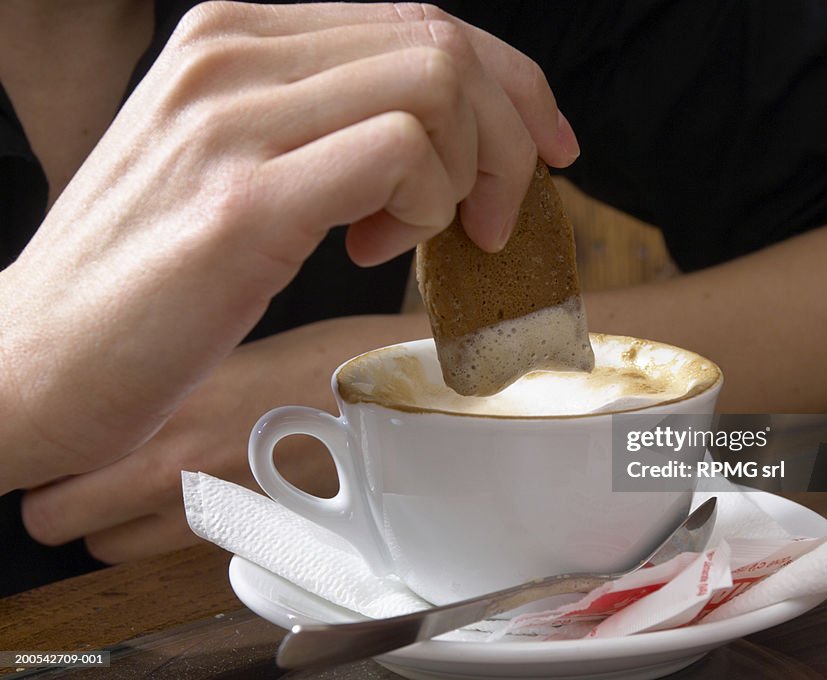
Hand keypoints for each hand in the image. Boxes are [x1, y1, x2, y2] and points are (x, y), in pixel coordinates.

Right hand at [0, 2, 577, 493]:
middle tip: (493, 214)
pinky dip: (426, 206)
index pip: (417, 22)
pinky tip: (375, 248)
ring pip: (435, 88)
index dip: (509, 83)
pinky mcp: (243, 201)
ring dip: (466, 175)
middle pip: (442, 44)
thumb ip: (324, 124)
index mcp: (236, 38)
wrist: (34, 360)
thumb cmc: (144, 277)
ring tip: (413, 233)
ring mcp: (233, 120)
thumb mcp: (234, 162)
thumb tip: (443, 134)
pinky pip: (401, 155)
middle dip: (510, 134)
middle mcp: (233, 56)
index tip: (542, 149)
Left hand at [20, 313, 429, 562]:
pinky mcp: (239, 532)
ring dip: (113, 523)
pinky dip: (165, 536)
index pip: (54, 455)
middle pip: (57, 517)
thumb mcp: (230, 344)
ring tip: (144, 485)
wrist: (400, 398)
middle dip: (66, 497)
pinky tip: (195, 496)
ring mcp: (203, 503)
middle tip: (92, 467)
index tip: (64, 435)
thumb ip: (167, 377)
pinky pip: (166, 551)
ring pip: (105, 546)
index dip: (54, 450)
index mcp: (163, 399)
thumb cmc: (330, 359)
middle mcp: (172, 459)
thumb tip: (121, 387)